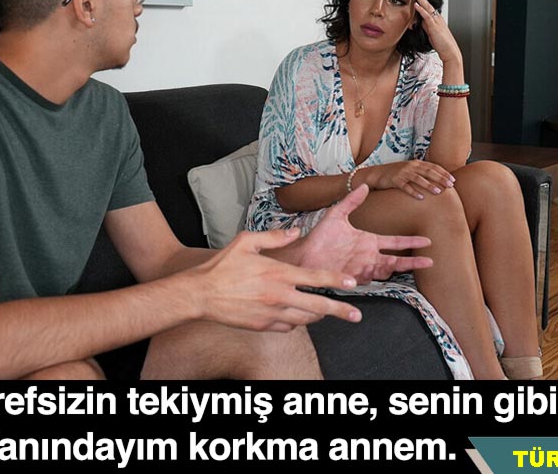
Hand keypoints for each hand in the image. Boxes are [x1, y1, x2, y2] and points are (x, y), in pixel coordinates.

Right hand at [186, 229, 361, 331]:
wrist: (200, 295)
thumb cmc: (222, 266)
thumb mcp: (246, 242)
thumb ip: (273, 236)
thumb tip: (295, 231)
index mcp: (278, 273)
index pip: (315, 277)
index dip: (336, 280)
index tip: (352, 283)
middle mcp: (279, 296)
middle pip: (318, 306)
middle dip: (341, 311)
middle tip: (357, 315)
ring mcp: (271, 314)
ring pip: (305, 319)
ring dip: (317, 316)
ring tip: (325, 312)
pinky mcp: (263, 326)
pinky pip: (287, 327)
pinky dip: (295, 322)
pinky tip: (295, 316)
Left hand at [295, 185, 432, 283]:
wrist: (304, 254)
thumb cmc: (319, 237)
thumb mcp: (336, 215)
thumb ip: (351, 202)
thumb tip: (364, 186)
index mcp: (368, 241)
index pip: (395, 242)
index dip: (411, 242)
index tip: (427, 241)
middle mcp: (369, 256)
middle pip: (396, 260)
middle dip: (413, 261)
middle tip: (430, 261)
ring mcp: (362, 268)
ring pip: (387, 270)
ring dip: (401, 268)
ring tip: (417, 264)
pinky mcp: (353, 278)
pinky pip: (370, 279)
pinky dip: (379, 276)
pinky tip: (388, 272)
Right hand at [362, 160, 455, 199]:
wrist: (376, 174)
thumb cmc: (395, 174)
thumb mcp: (410, 170)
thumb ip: (421, 173)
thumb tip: (437, 181)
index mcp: (416, 163)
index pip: (433, 167)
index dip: (444, 173)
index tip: (453, 180)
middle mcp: (410, 166)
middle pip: (428, 172)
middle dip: (440, 178)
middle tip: (450, 186)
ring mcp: (402, 173)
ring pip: (418, 179)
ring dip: (429, 185)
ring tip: (438, 192)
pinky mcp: (394, 180)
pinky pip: (405, 187)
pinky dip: (413, 192)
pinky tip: (420, 198)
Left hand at [409, 0, 462, 65]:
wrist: (449, 50)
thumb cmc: (441, 43)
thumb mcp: (431, 32)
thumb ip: (425, 25)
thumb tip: (419, 21)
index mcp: (435, 17)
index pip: (426, 3)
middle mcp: (436, 16)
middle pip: (426, 1)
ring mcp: (435, 20)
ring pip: (426, 5)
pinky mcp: (434, 26)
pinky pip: (427, 16)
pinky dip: (421, 10)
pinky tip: (416, 4)